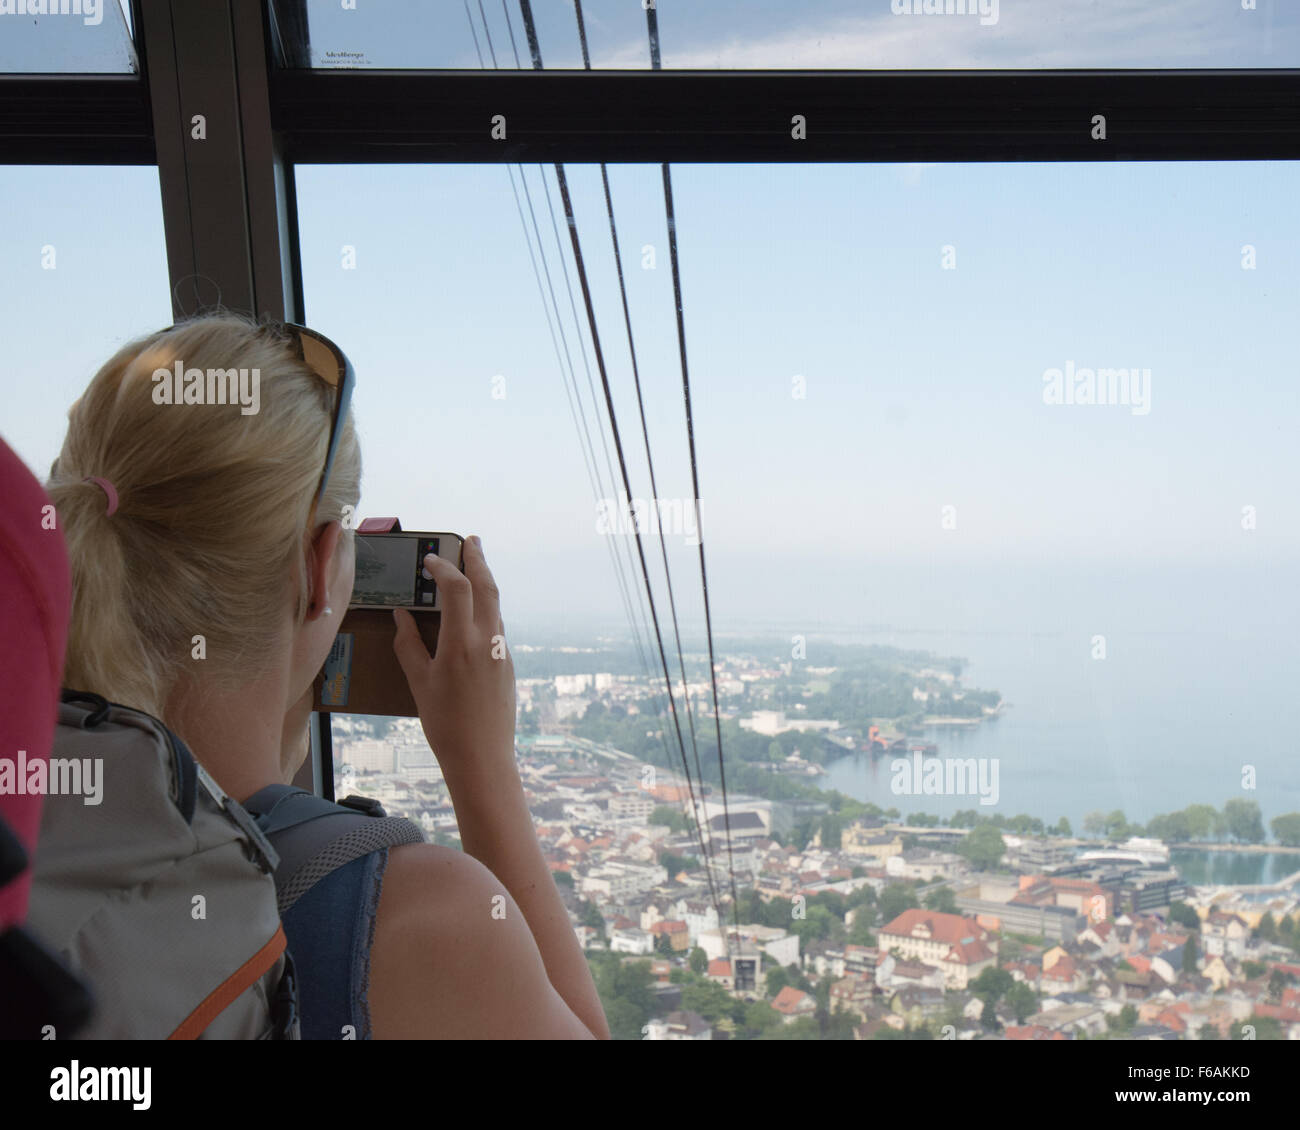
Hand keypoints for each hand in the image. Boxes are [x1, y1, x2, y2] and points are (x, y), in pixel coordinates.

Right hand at [391, 536, 516, 783]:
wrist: (483, 757)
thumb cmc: (445, 724)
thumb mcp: (419, 682)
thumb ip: (409, 645)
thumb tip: (402, 616)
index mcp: (462, 644)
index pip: (457, 589)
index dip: (443, 569)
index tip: (430, 561)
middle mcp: (488, 642)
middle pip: (487, 587)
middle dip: (479, 560)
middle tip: (471, 540)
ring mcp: (503, 651)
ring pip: (496, 605)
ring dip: (485, 581)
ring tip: (474, 565)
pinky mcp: (509, 662)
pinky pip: (498, 624)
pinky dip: (488, 606)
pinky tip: (477, 608)